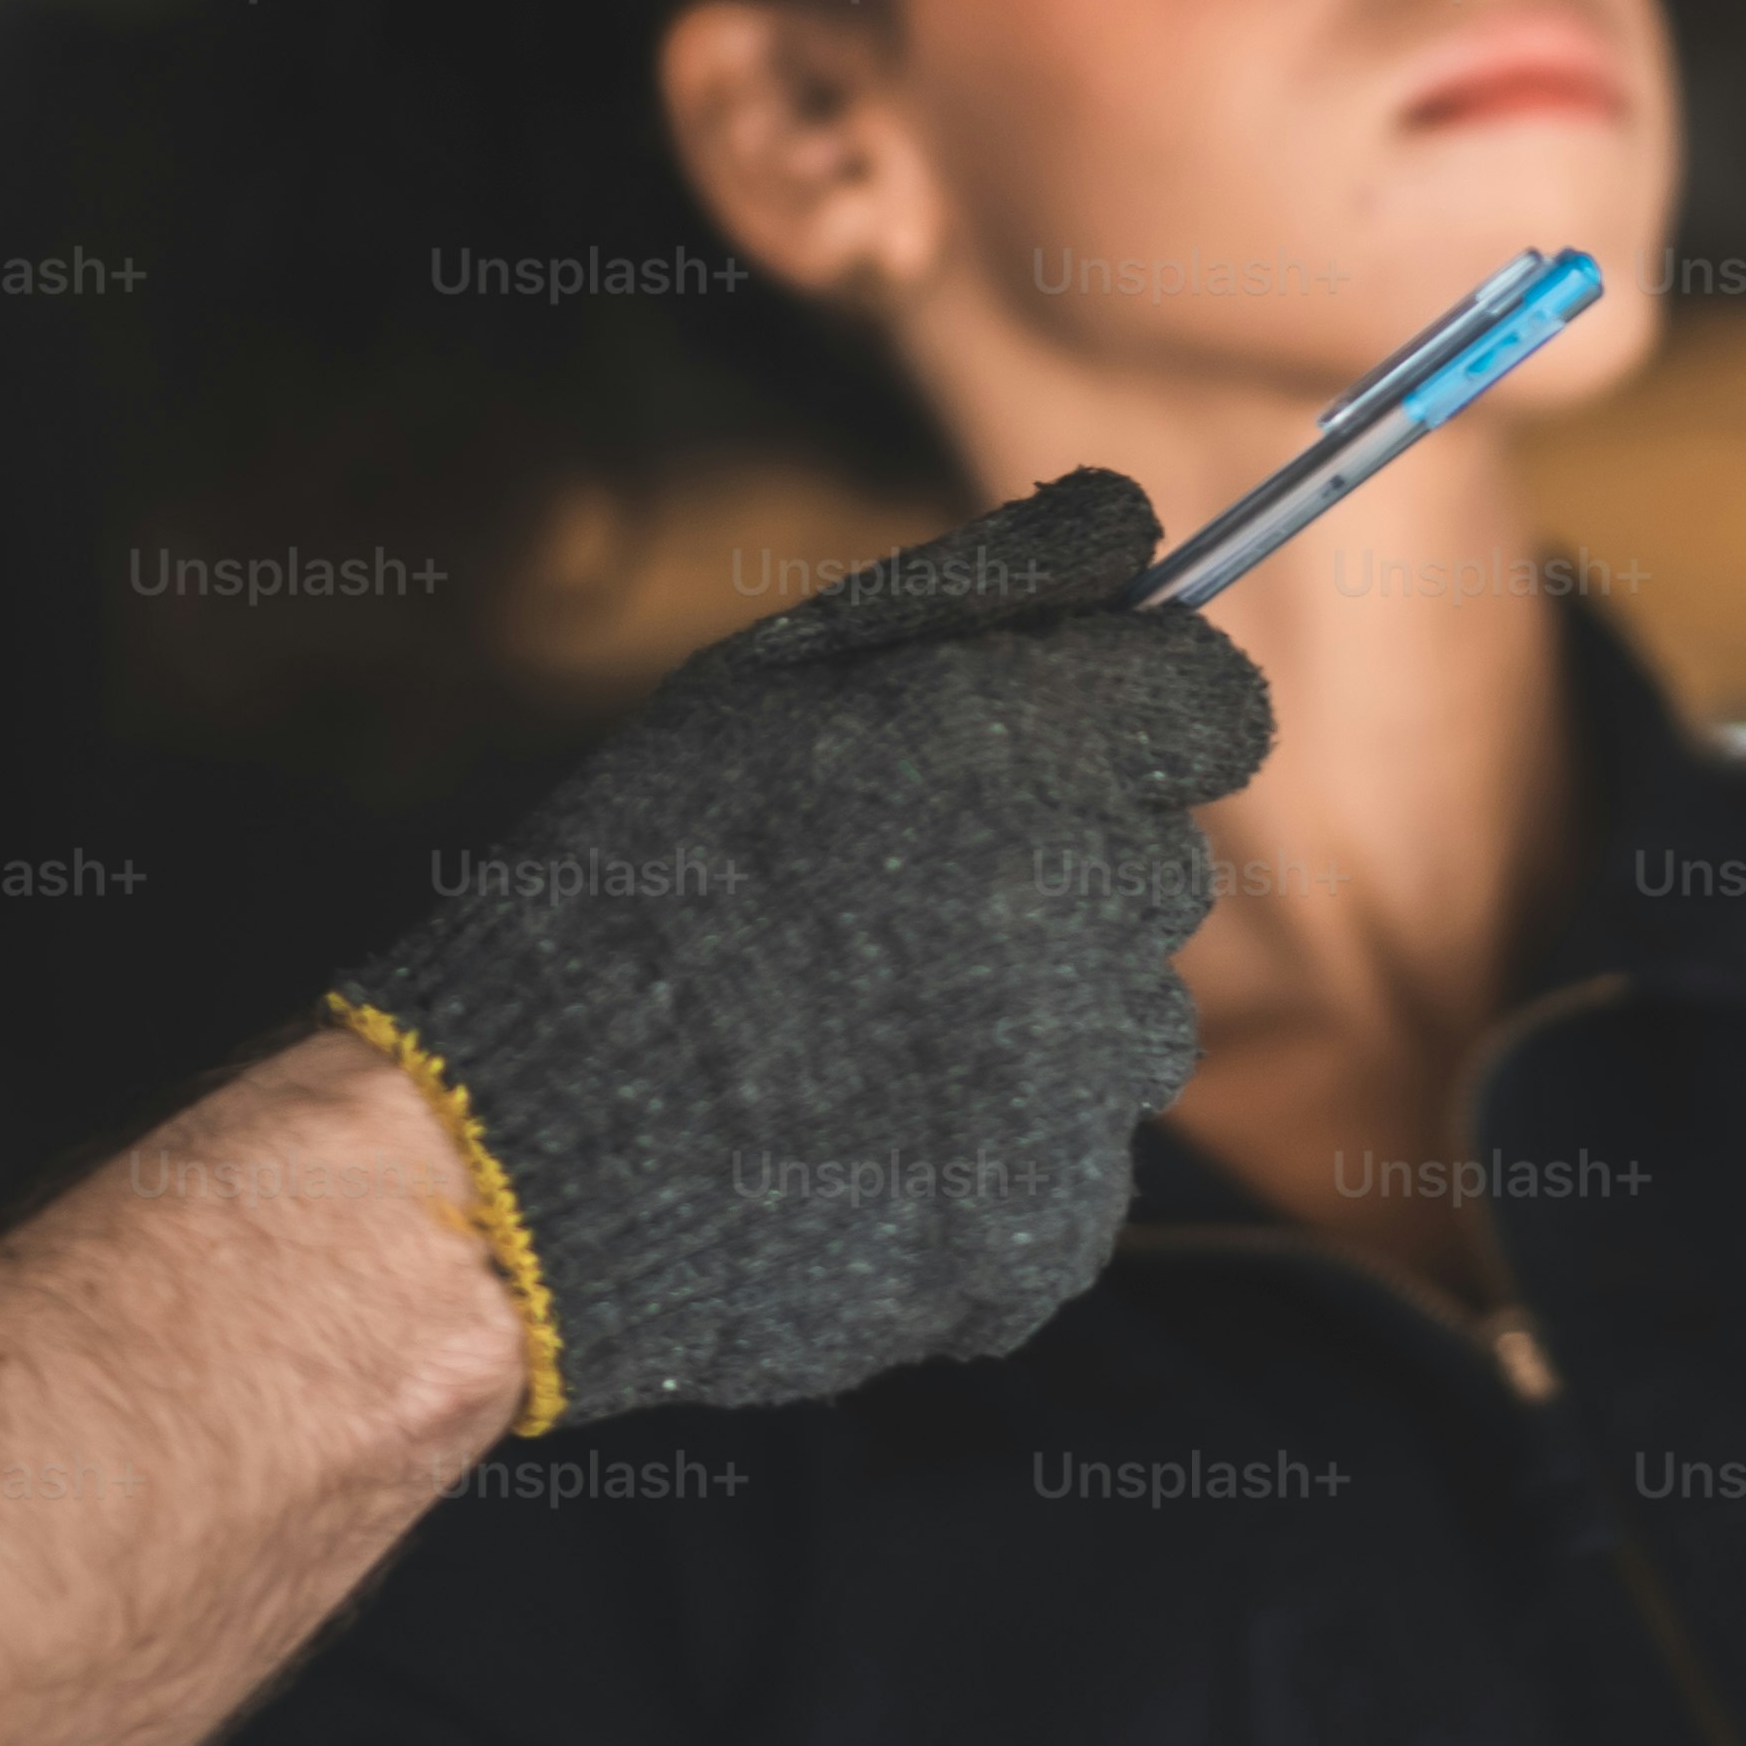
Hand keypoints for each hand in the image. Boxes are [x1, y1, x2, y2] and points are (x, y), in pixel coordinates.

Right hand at [327, 471, 1267, 1426]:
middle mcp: (1080, 905)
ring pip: (1130, 1020)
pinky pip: (1073, 1159)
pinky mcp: (1051, 1223)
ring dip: (1040, 1014)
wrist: (531, 1155)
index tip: (1065, 744)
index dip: (1145, 719)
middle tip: (893, 904)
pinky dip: (993, 1149)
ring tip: (861, 1032)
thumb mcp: (767, 678)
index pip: (1213, 707)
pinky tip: (860, 1136)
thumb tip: (1130, 523)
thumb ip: (976, 584)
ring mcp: (1078, 1082)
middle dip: (1063, 868)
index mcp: (1020, 746)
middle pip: (1160, 865)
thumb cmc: (639, 879)